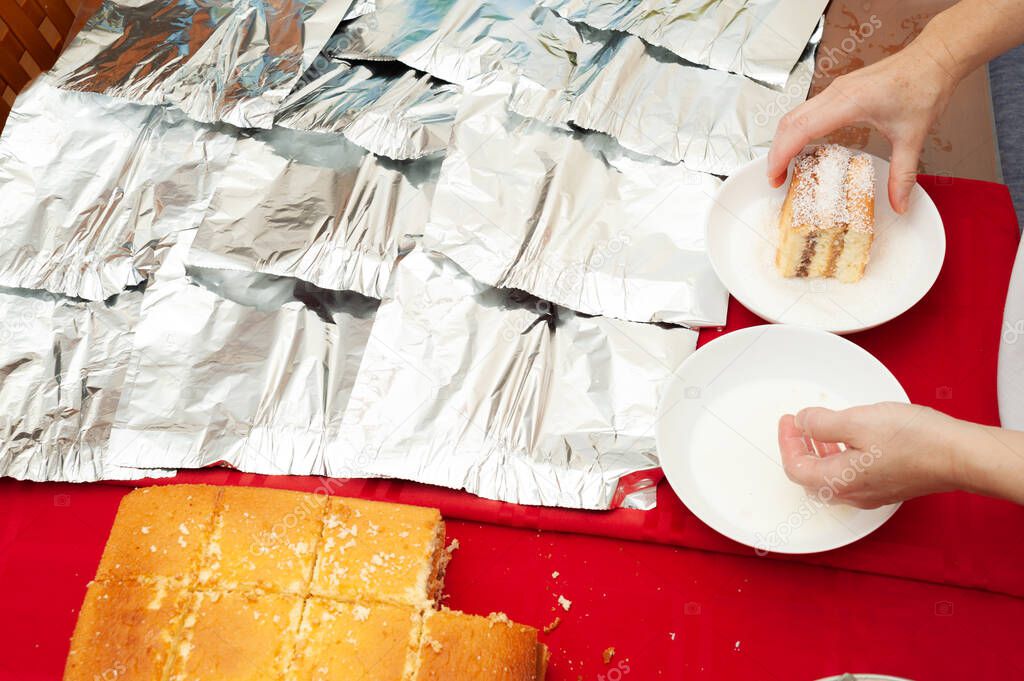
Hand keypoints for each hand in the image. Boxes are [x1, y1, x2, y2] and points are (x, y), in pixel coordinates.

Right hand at [767, 39, 960, 212]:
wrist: (934, 58)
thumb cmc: (924, 86)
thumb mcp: (913, 136)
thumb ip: (903, 174)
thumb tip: (899, 203)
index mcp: (850, 102)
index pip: (801, 128)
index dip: (781, 154)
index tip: (775, 177)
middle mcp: (836, 93)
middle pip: (789, 122)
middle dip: (776, 152)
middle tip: (776, 179)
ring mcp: (835, 90)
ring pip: (794, 115)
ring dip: (783, 141)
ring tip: (785, 167)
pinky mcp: (838, 91)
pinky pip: (806, 111)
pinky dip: (796, 131)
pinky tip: (803, 148)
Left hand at [777, 402, 960, 507]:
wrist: (959, 455)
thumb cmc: (914, 439)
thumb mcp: (857, 421)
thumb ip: (822, 423)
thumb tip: (803, 422)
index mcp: (837, 481)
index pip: (796, 467)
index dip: (787, 441)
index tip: (789, 420)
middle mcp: (852, 495)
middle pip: (810, 477)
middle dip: (800, 449)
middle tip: (799, 426)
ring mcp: (871, 494)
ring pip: (831, 477)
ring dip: (820, 452)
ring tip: (821, 430)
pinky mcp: (888, 487)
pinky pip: (852, 476)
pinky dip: (841, 457)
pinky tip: (851, 439)